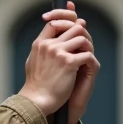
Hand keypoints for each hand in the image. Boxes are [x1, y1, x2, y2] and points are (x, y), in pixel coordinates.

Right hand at [18, 1, 95, 116]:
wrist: (37, 100)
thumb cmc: (36, 84)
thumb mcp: (33, 60)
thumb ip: (42, 48)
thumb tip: (49, 40)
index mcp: (40, 44)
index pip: (54, 23)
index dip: (65, 25)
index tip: (72, 32)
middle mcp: (49, 45)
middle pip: (72, 27)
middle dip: (80, 35)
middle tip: (83, 46)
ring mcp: (59, 52)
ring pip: (81, 38)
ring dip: (87, 47)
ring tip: (85, 57)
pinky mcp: (69, 63)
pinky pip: (87, 54)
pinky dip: (89, 59)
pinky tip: (86, 67)